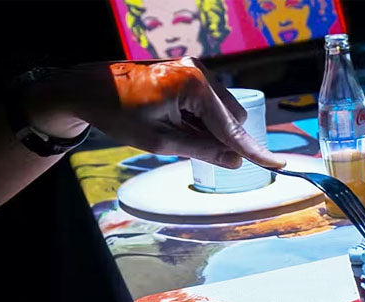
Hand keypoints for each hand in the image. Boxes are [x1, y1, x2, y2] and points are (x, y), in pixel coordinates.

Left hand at [25, 58, 284, 168]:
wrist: (86, 89)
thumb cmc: (119, 114)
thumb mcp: (161, 140)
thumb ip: (202, 149)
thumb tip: (235, 161)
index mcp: (194, 85)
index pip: (232, 127)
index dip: (254, 151)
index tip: (278, 166)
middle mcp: (199, 73)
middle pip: (232, 116)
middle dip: (224, 139)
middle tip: (194, 153)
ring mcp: (193, 71)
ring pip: (221, 111)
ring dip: (210, 130)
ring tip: (175, 135)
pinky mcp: (185, 74)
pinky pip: (208, 103)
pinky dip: (200, 120)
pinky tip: (176, 126)